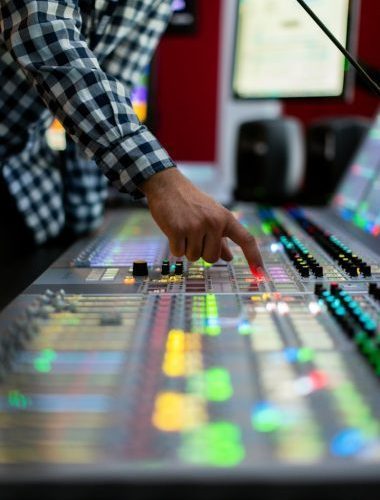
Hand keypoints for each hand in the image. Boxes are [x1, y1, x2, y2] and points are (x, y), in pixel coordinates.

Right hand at [140, 168, 263, 268]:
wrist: (167, 186)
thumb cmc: (191, 202)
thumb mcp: (211, 215)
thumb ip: (221, 238)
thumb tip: (229, 258)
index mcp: (225, 218)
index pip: (246, 239)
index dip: (254, 257)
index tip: (260, 273)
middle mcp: (213, 222)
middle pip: (212, 258)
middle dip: (201, 252)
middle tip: (194, 235)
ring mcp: (195, 226)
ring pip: (194, 257)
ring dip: (187, 249)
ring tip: (183, 230)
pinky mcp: (177, 230)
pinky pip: (179, 253)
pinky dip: (175, 247)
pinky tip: (174, 230)